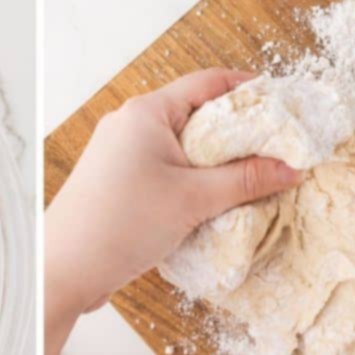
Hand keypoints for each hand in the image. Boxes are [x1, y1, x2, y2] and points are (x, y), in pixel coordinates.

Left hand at [45, 69, 300, 354]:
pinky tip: (217, 203)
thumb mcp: (193, 200)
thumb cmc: (122, 225)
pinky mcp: (119, 183)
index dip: (250, 90)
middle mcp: (131, 125)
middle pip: (197, 114)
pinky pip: (167, 170)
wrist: (63, 271)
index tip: (285, 106)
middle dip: (239, 132)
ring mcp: (122, 154)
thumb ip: (245, 180)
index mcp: (146, 112)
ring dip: (217, 162)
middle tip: (278, 149)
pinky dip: (194, 181)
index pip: (208, 83)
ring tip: (255, 179)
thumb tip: (291, 168)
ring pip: (183, 147)